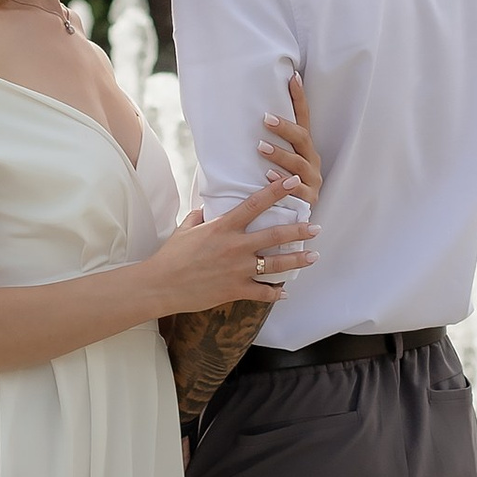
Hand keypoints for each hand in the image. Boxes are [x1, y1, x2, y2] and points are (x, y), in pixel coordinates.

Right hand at [139, 177, 314, 318]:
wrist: (160, 284)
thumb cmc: (171, 255)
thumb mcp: (185, 228)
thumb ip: (200, 216)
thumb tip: (206, 207)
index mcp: (223, 227)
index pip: (255, 204)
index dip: (276, 192)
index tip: (293, 182)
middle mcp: (235, 246)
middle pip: (275, 235)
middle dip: (299, 231)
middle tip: (316, 227)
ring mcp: (237, 269)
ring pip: (276, 264)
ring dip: (297, 259)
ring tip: (313, 256)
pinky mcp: (235, 289)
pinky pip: (262, 292)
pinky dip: (275, 293)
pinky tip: (284, 293)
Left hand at [259, 73, 319, 211]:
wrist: (290, 218)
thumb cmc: (275, 184)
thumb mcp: (274, 161)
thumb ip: (264, 142)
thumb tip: (237, 117)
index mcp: (304, 148)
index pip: (304, 118)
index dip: (299, 98)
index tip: (292, 77)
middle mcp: (312, 161)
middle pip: (303, 139)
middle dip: (285, 128)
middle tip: (265, 118)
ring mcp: (313, 180)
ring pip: (299, 164)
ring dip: (280, 154)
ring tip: (261, 147)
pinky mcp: (310, 200)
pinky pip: (298, 190)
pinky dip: (284, 183)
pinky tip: (269, 176)